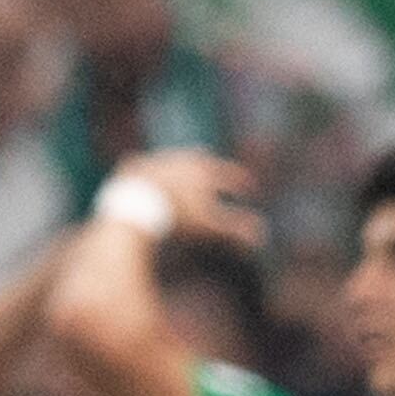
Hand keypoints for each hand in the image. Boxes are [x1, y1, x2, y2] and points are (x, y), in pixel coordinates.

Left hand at [129, 149, 270, 251]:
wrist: (136, 207)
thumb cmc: (178, 217)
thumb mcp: (211, 226)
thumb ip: (236, 230)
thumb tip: (261, 236)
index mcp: (204, 170)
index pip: (230, 174)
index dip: (241, 182)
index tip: (251, 188)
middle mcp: (181, 158)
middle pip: (202, 158)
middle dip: (212, 166)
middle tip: (217, 172)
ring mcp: (157, 159)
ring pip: (174, 159)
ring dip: (182, 167)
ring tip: (184, 177)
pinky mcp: (133, 164)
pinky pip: (143, 163)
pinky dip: (149, 171)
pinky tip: (150, 177)